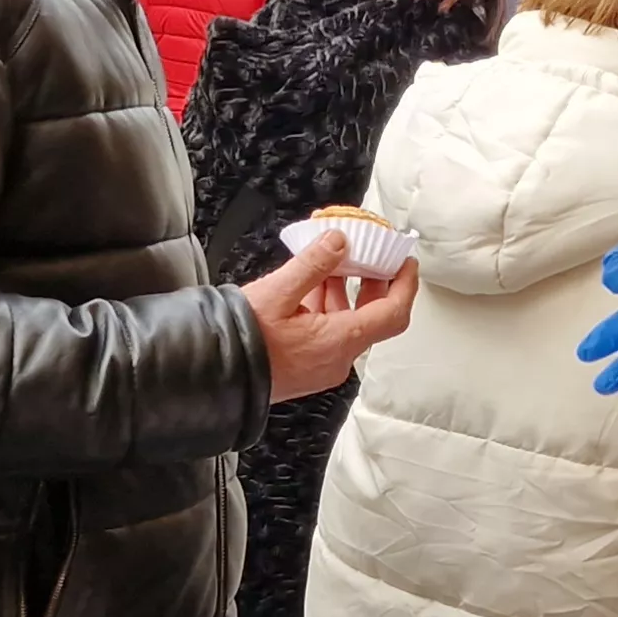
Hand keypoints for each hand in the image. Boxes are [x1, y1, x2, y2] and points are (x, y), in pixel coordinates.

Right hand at [246, 232, 419, 400]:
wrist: (212, 375)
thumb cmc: (240, 341)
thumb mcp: (277, 292)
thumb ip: (313, 264)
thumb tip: (339, 241)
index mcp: (338, 342)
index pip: (392, 313)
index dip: (405, 285)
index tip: (405, 261)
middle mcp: (337, 359)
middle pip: (373, 318)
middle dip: (374, 283)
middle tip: (371, 255)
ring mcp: (322, 367)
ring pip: (348, 325)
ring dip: (345, 293)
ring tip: (332, 263)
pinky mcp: (307, 369)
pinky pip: (329, 334)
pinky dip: (327, 308)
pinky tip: (310, 287)